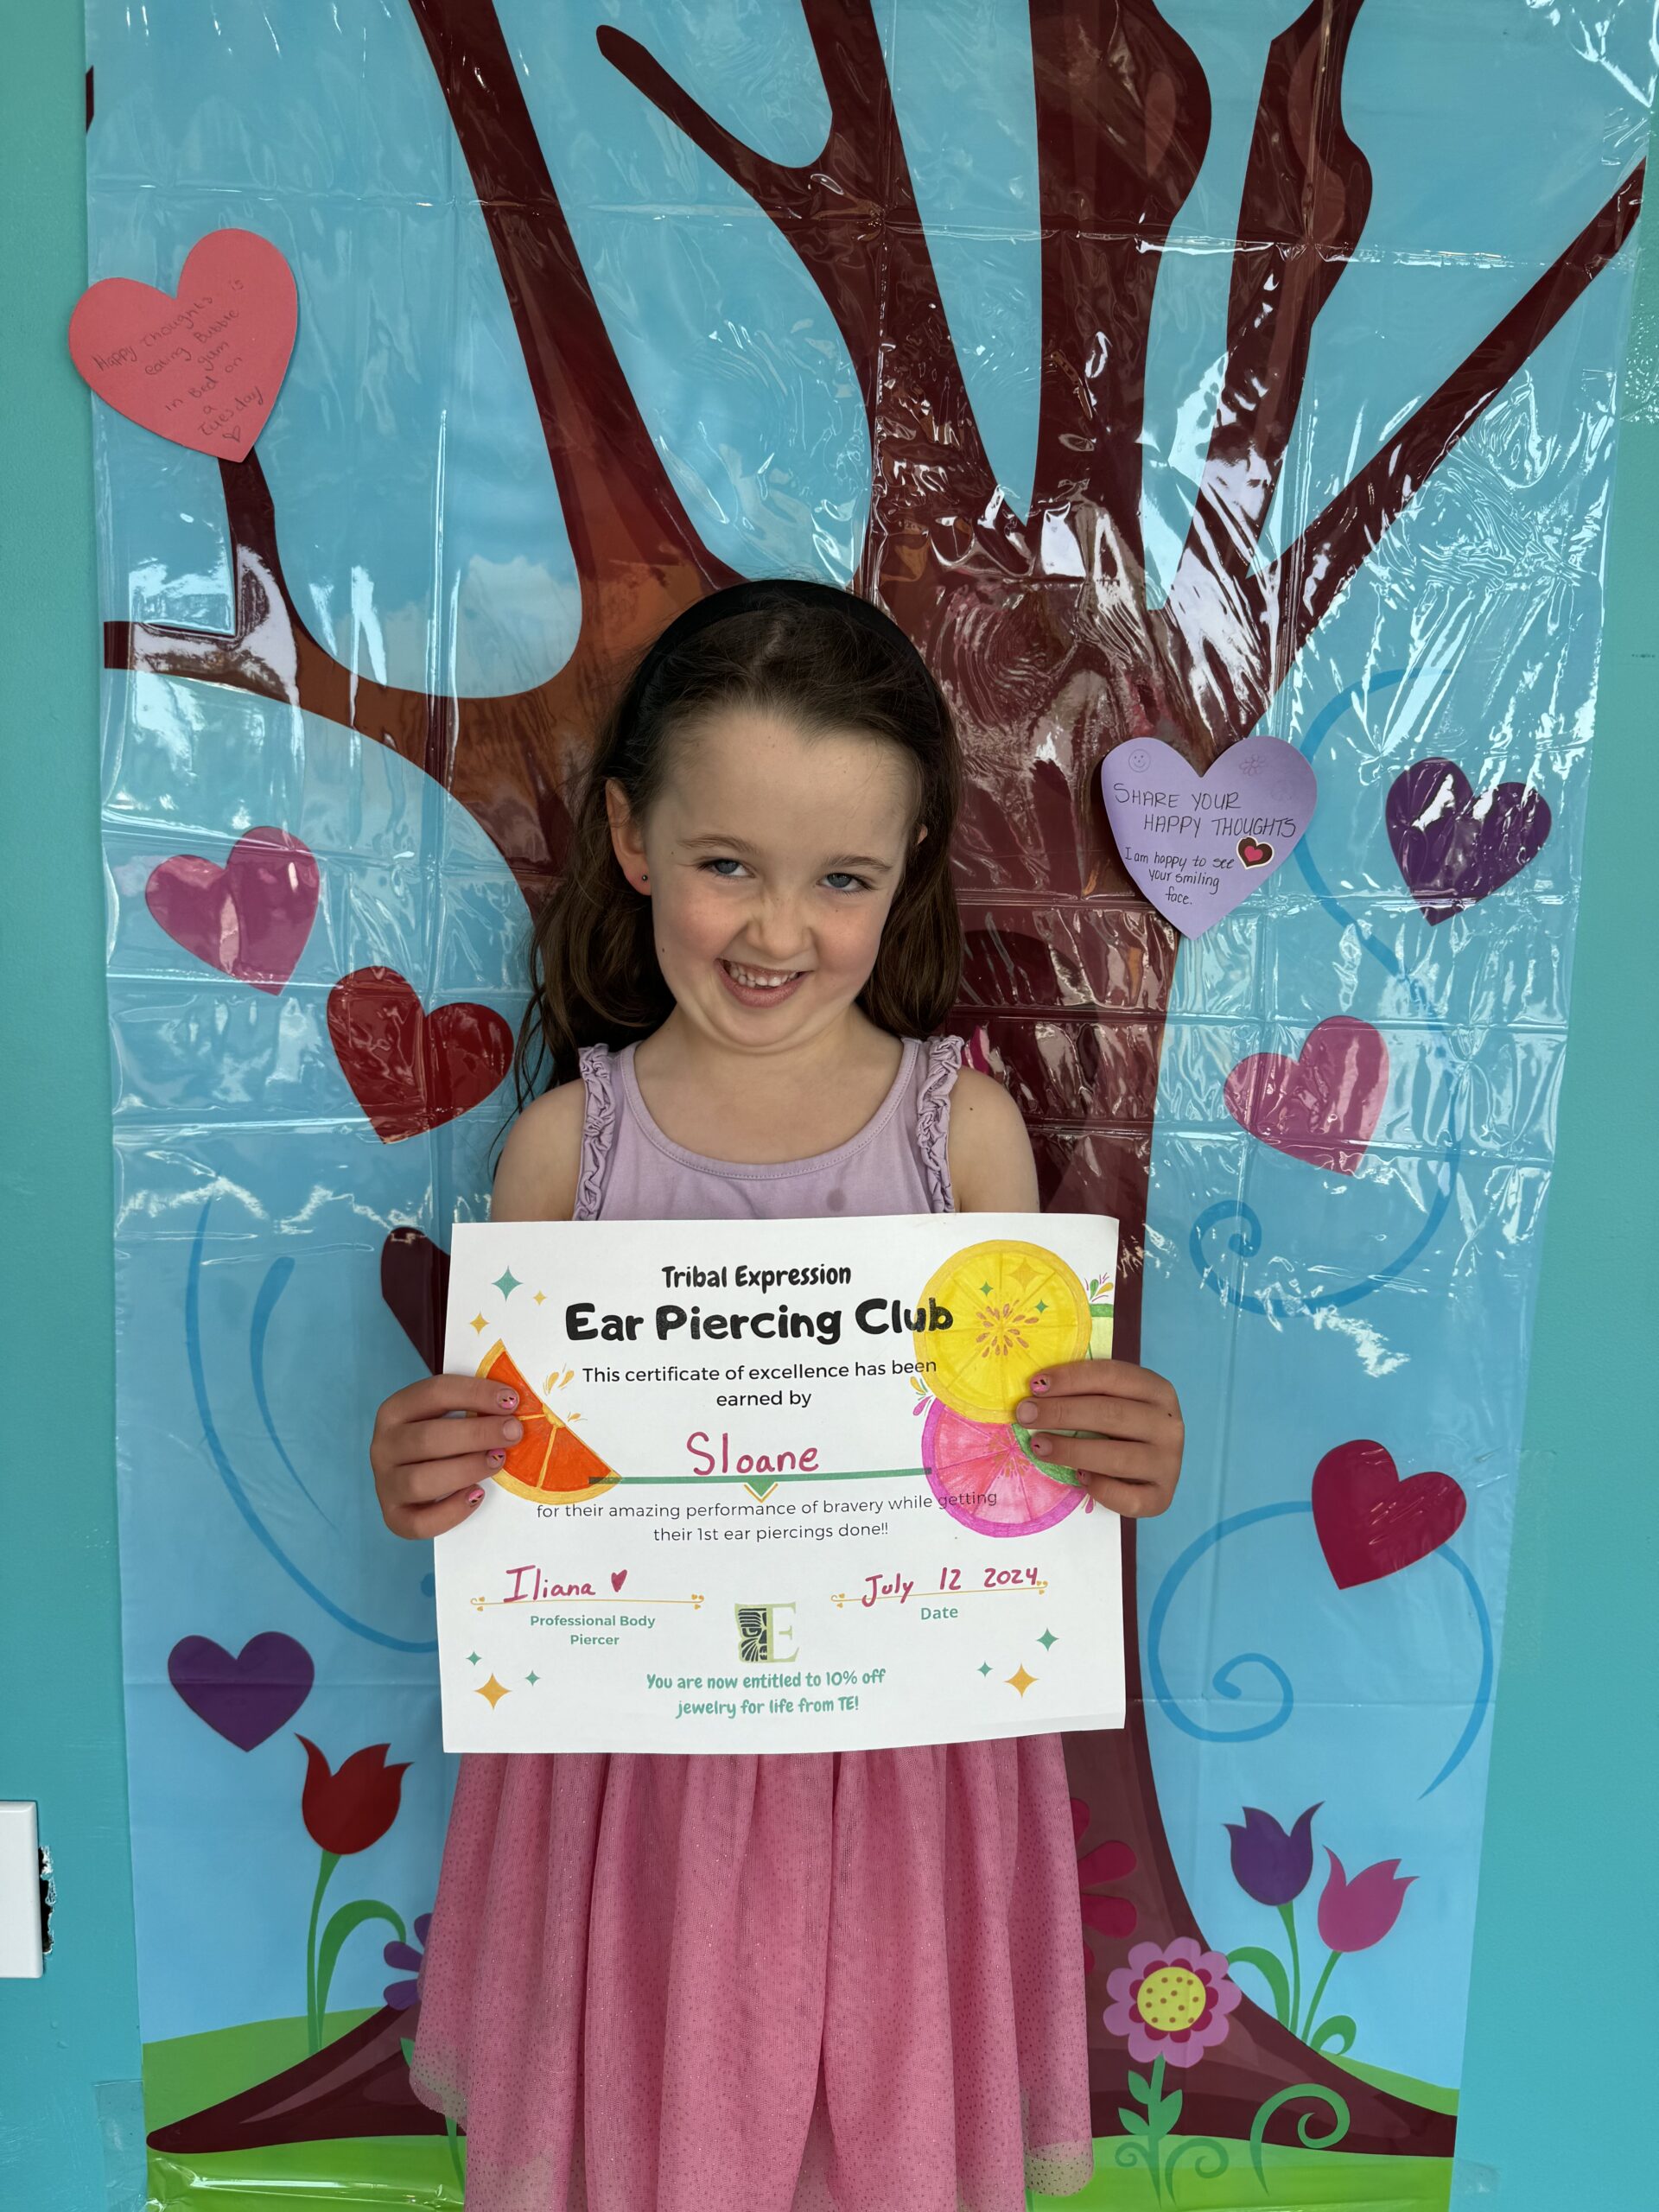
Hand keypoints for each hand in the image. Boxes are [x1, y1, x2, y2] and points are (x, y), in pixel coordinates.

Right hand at [370, 1372, 524, 1538]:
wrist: (413, 1476)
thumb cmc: (440, 1438)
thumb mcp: (448, 1414)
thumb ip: (472, 1407)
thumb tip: (513, 1406)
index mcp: (395, 1411)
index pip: (434, 1394)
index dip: (475, 1394)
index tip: (511, 1400)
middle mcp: (383, 1446)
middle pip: (427, 1438)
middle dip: (477, 1434)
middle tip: (513, 1432)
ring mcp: (385, 1484)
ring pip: (420, 1481)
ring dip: (466, 1469)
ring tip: (497, 1461)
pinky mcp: (394, 1517)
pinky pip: (420, 1522)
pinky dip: (452, 1511)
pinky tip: (477, 1495)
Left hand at [1014, 1359, 1183, 1518]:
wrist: (1151, 1467)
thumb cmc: (1121, 1427)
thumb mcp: (1112, 1399)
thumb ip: (1085, 1392)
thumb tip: (1036, 1389)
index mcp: (1157, 1390)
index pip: (1111, 1377)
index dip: (1071, 1379)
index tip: (1035, 1385)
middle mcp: (1169, 1425)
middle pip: (1111, 1414)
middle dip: (1061, 1413)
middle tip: (1025, 1415)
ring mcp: (1169, 1463)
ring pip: (1117, 1457)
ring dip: (1071, 1450)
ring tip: (1038, 1446)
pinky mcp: (1162, 1496)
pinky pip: (1129, 1498)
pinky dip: (1101, 1489)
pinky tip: (1079, 1478)